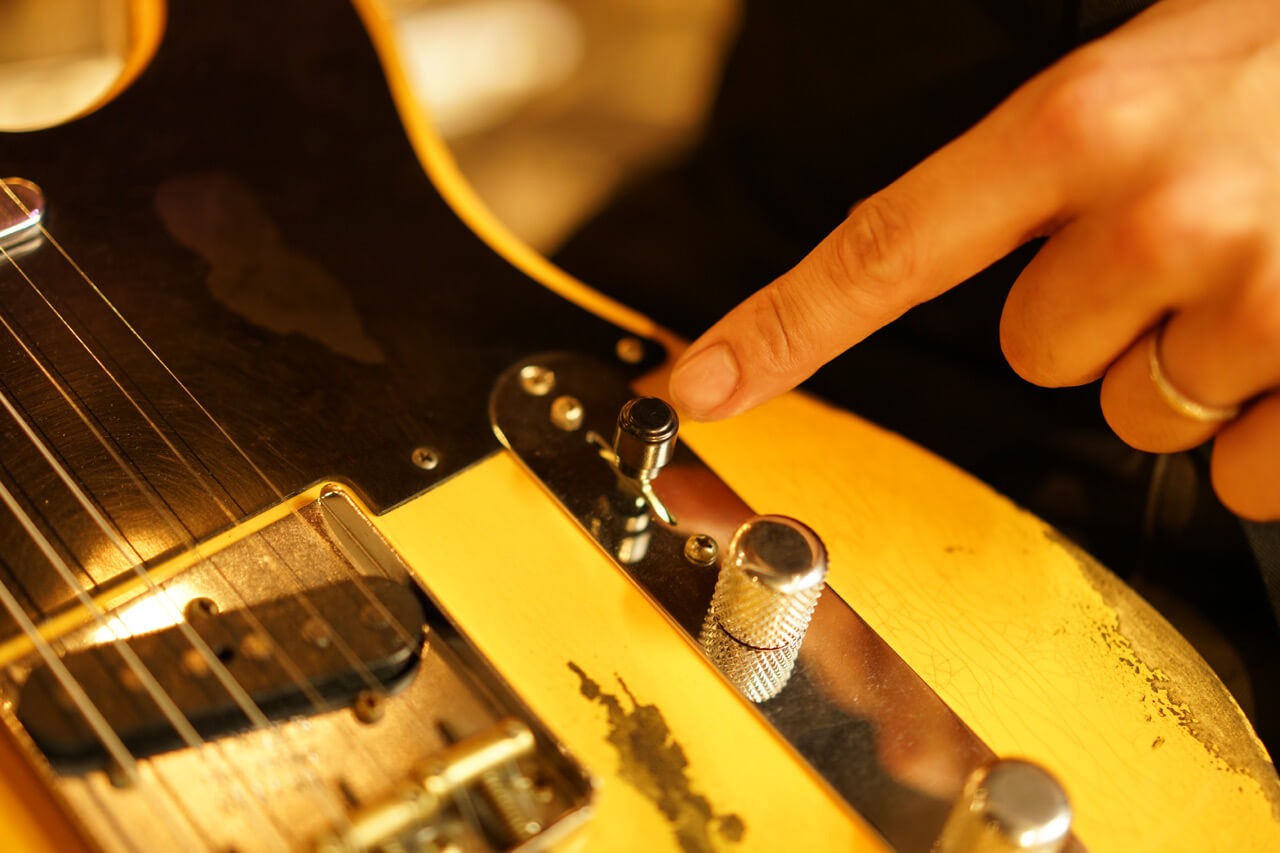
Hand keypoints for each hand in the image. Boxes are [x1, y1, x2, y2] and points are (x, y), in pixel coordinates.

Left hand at [667, 0, 1279, 520]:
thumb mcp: (1159, 65)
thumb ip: (1057, 164)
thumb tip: (996, 264)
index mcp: (1083, 123)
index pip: (883, 249)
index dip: (779, 327)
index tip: (702, 386)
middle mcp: (1159, 213)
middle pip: (1039, 354)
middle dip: (1100, 320)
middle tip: (1190, 238)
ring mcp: (1260, 299)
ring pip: (1146, 414)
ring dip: (1196, 364)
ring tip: (1274, 265)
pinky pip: (1250, 466)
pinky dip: (1277, 420)